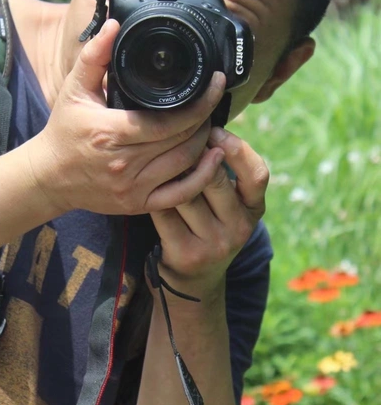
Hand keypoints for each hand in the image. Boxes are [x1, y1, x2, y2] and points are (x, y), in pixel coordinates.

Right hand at [29, 19, 226, 215]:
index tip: (215, 84)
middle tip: (212, 102)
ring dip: (206, 144)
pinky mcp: (138, 204)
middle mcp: (125, 164)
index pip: (170, 120)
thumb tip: (115, 25)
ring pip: (186, 165)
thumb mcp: (74, 89)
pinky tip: (213, 159)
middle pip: (183, 141)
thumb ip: (95, 56)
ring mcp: (133, 187)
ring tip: (210, 124)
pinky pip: (180, 196)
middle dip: (205, 119)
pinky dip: (202, 178)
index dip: (200, 102)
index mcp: (111, 133)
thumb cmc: (64, 131)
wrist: (48, 176)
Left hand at [149, 127, 268, 301]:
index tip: (214, 130)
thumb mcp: (228, 205)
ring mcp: (215, 244)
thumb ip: (223, 173)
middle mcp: (240, 227)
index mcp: (254, 209)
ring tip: (155, 159)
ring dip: (169, 174)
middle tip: (172, 140)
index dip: (237, 149)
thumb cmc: (207, 226)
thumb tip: (202, 122)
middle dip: (192, 156)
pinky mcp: (188, 253)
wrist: (193, 282)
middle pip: (216, 179)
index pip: (258, 174)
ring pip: (187, 194)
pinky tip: (146, 186)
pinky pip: (165, 212)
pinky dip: (154, 196)